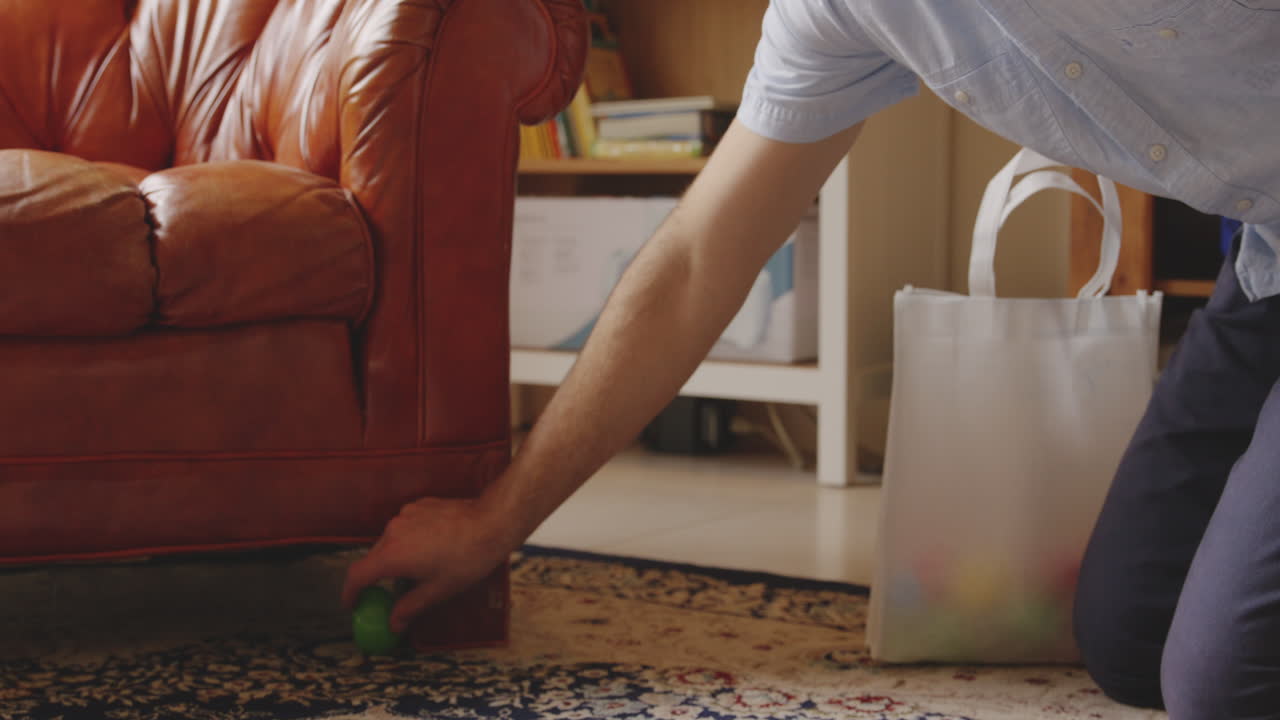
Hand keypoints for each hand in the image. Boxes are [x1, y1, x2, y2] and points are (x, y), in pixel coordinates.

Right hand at [341, 495, 515, 632]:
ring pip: (390, 541)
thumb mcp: (438, 591)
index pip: (356, 576)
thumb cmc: (467, 559)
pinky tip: (432, 548)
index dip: (349, 593)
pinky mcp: (419, 505)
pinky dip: (409, 540)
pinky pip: (405, 527)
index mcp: (392, 555)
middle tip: (387, 593)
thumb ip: (409, 608)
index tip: (351, 604)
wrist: (491, 522)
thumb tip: (393, 624)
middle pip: (373, 558)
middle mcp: (392, 531)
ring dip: (396, 557)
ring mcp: (405, 515)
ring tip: (419, 570)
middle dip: (377, 577)